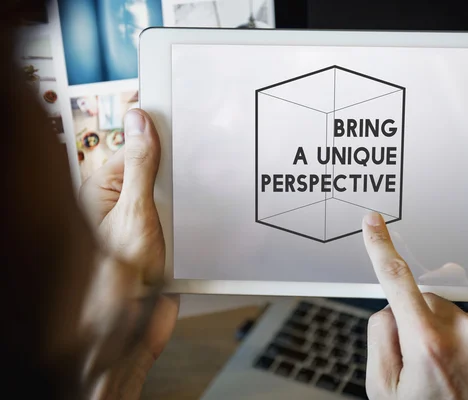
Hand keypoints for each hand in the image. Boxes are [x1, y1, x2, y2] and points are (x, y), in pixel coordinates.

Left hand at [79, 109, 178, 398]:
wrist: (131, 333)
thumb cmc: (116, 281)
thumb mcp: (134, 213)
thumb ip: (140, 166)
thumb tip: (139, 122)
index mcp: (103, 189)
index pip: (134, 147)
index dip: (159, 136)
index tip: (184, 121)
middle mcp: (122, 203)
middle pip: (158, 170)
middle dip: (178, 173)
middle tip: (195, 172)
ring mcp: (144, 222)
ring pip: (175, 195)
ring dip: (188, 201)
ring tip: (193, 208)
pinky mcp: (163, 240)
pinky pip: (183, 219)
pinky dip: (195, 220)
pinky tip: (199, 223)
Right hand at [362, 212, 467, 399]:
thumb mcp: (383, 390)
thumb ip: (380, 337)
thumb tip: (392, 308)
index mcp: (427, 343)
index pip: (396, 279)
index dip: (380, 247)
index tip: (374, 223)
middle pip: (429, 302)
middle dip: (421, 322)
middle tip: (425, 364)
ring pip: (460, 317)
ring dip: (453, 337)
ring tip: (456, 377)